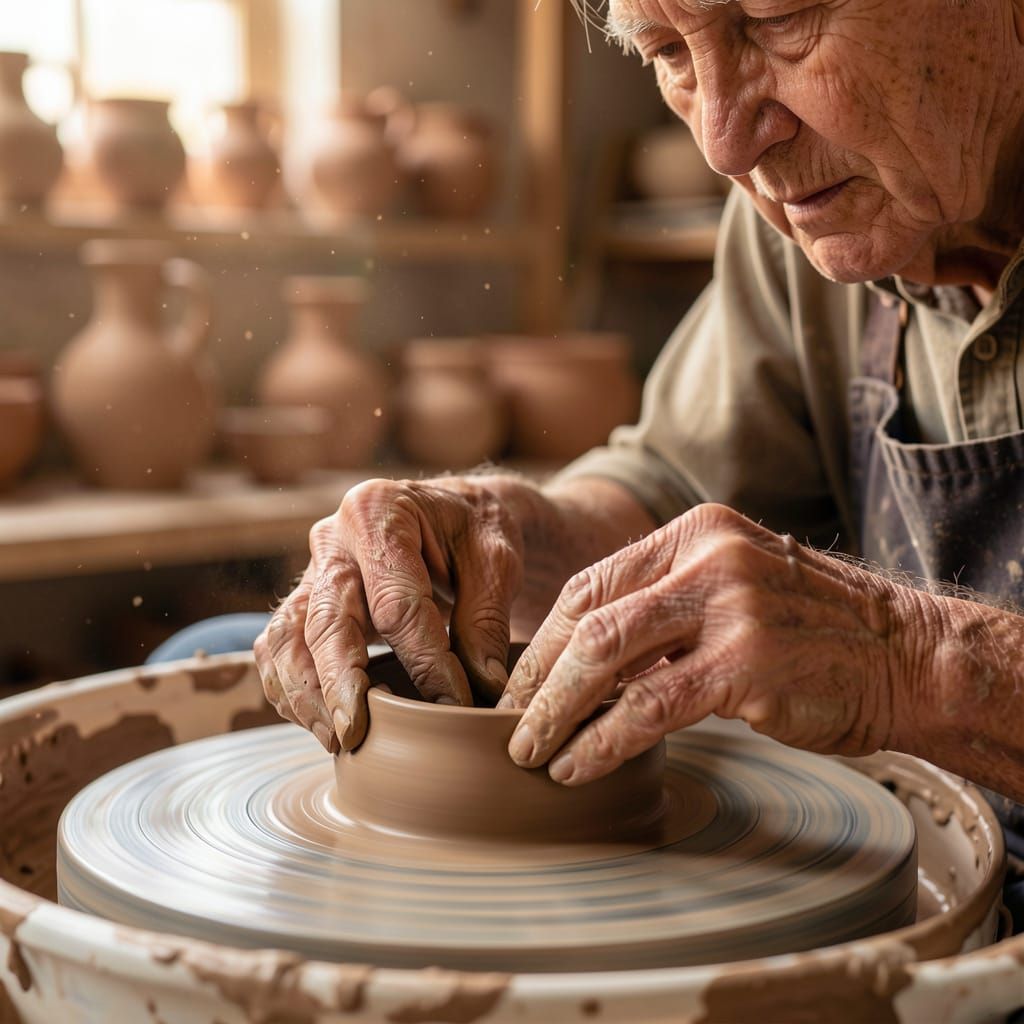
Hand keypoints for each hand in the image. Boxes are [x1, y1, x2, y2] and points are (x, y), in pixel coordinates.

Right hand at [255, 477, 523, 751]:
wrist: (452, 515)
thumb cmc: (474, 532)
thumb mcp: (496, 561)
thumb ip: (485, 620)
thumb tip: (484, 689)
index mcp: (380, 512)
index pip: (397, 604)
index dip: (424, 661)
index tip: (453, 706)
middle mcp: (333, 539)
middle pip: (325, 620)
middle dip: (339, 684)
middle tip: (357, 733)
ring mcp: (311, 571)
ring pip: (286, 637)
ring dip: (305, 694)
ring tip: (338, 740)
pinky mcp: (304, 602)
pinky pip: (278, 649)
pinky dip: (291, 690)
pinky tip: (323, 725)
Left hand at [501, 503, 926, 784]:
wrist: (906, 654)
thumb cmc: (812, 629)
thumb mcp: (736, 586)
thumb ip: (667, 606)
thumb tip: (585, 658)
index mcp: (696, 532)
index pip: (593, 581)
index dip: (544, 637)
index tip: (521, 681)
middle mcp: (707, 558)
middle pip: (588, 616)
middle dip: (538, 677)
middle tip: (512, 722)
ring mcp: (729, 607)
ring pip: (606, 656)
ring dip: (557, 711)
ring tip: (532, 751)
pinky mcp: (746, 665)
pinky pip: (649, 706)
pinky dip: (602, 741)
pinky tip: (579, 767)